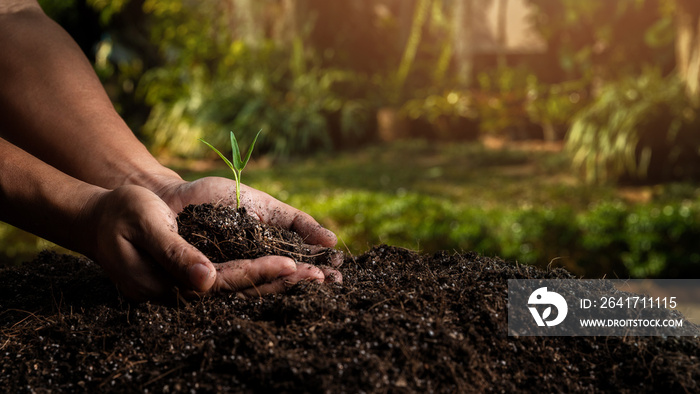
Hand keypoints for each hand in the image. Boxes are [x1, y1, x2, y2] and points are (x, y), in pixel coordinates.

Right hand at [83, 185, 330, 301]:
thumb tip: (208, 281)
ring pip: (238, 291)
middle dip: (279, 285)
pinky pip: (231, 282)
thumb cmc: (122, 214)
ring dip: (275, 285)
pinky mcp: (190, 281)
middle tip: (319, 279)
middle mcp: (181, 294)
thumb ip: (176, 254)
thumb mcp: (147, 225)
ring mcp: (186, 290)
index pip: (224, 283)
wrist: (100, 219)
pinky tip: (284, 274)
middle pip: (238, 293)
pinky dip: (259, 277)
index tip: (293, 266)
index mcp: (169, 284)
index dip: (260, 274)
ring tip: (312, 279)